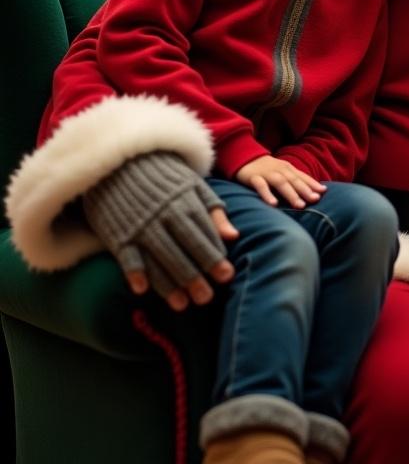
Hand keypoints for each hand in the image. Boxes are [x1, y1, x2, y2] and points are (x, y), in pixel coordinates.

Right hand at [83, 151, 238, 312]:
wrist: (123, 159)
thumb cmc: (165, 176)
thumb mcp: (193, 186)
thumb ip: (213, 211)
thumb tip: (233, 236)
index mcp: (185, 203)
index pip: (203, 235)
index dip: (215, 257)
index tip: (227, 276)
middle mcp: (164, 215)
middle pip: (183, 250)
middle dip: (196, 275)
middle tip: (208, 298)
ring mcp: (140, 224)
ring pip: (158, 257)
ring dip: (170, 283)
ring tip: (184, 305)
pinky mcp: (118, 231)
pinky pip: (126, 254)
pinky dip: (133, 270)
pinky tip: (142, 290)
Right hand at [235, 155, 326, 208]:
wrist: (243, 156)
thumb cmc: (267, 168)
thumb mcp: (282, 172)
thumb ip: (296, 180)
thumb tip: (314, 191)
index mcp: (288, 168)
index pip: (302, 176)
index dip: (313, 184)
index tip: (324, 192)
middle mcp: (279, 170)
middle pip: (294, 180)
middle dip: (305, 190)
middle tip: (315, 200)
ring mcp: (267, 173)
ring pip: (281, 183)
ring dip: (291, 194)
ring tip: (300, 206)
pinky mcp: (253, 177)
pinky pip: (261, 186)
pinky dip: (267, 195)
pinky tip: (273, 204)